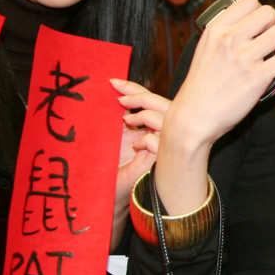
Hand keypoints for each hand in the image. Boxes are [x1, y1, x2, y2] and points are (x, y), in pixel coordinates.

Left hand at [110, 78, 167, 220]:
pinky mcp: (159, 163)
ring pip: (165, 121)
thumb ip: (118, 117)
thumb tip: (111, 94)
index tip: (114, 82)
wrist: (108, 193)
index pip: (148, 100)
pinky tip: (135, 146)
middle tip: (119, 96)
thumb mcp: (112, 135)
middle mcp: (158, 134)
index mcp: (147, 126)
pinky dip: (147, 140)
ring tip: (126, 120)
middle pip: (162, 105)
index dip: (134, 89)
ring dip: (145, 116)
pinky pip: (159, 144)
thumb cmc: (110, 166)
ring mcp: (162, 148)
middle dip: (140, 96)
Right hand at [161, 0, 274, 158]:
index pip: (248, 0)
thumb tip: (247, 22)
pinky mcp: (258, 78)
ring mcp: (244, 58)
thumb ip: (223, 33)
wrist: (194, 117)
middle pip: (269, 13)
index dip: (258, 11)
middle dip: (273, 24)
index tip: (258, 24)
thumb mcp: (204, 49)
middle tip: (270, 39)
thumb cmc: (200, 86)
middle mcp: (230, 40)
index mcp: (216, 30)